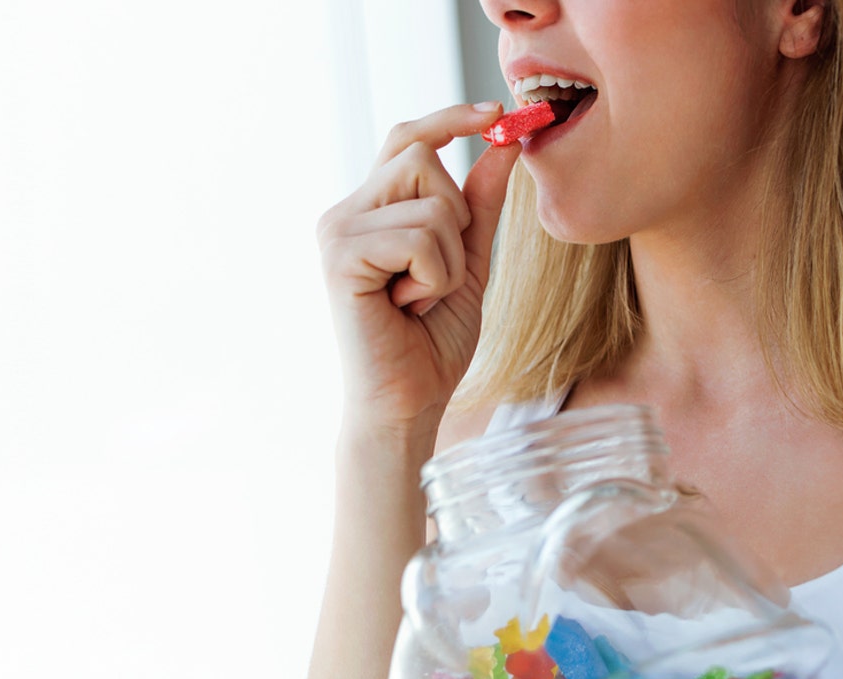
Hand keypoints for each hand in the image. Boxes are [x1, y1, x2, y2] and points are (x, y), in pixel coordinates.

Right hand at [317, 102, 521, 431]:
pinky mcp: (340, 256)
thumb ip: (479, 205)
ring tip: (420, 299)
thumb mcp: (467, 261)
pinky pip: (419, 238)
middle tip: (435, 277)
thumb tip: (505, 145)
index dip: (449, 118)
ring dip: (447, 261)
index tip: (496, 112)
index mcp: (370, 209)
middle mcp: (345, 212)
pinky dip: (434, 278)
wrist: (408, 402)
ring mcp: (337, 231)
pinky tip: (408, 308)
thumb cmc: (431, 341)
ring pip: (430, 202)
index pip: (407, 139)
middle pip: (422, 160)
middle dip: (454, 220)